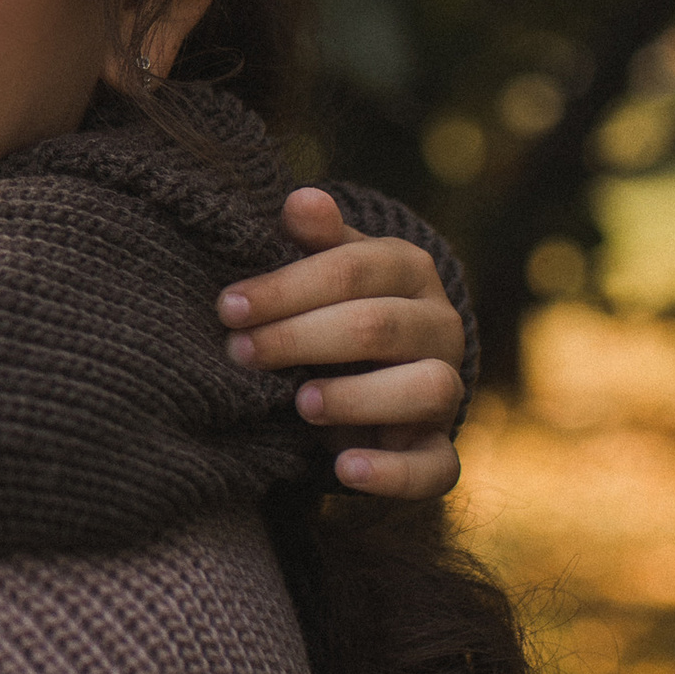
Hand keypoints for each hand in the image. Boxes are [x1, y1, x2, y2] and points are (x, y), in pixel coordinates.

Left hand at [216, 189, 465, 502]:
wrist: (370, 371)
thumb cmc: (329, 307)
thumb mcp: (321, 268)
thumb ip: (313, 240)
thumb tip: (302, 200)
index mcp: (408, 270)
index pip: (353, 269)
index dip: (287, 287)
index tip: (228, 307)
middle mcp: (439, 327)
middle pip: (380, 326)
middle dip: (302, 338)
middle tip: (239, 352)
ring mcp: (446, 389)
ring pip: (427, 389)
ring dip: (359, 396)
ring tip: (301, 402)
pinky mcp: (438, 451)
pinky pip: (437, 468)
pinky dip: (393, 473)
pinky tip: (344, 469)